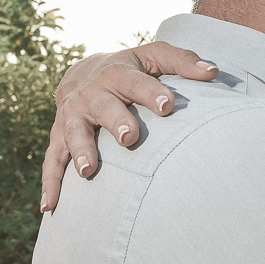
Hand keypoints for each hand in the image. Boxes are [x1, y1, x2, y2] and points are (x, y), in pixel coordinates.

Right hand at [40, 42, 217, 211]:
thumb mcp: (155, 57)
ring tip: (88, 170)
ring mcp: (73, 116)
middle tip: (129, 137)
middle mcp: (92, 93)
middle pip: (104, 106)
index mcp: (118, 73)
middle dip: (115, 120)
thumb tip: (213, 72)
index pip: (136, 82)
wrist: (83, 73)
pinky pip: (52, 160)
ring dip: (80, 150)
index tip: (168, 105)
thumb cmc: (132, 70)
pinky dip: (51, 182)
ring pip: (74, 132)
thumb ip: (183, 62)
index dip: (152, 92)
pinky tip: (50, 206)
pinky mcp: (59, 137)